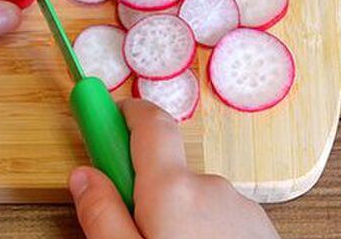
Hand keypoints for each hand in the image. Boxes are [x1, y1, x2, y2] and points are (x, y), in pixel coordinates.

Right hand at [68, 100, 280, 238]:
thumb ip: (101, 216)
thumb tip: (83, 177)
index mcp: (174, 190)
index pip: (148, 123)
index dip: (120, 112)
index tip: (99, 114)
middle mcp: (211, 187)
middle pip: (162, 168)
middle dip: (139, 189)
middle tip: (126, 228)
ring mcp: (239, 207)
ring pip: (189, 196)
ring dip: (170, 215)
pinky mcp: (257, 228)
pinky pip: (215, 216)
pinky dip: (197, 228)